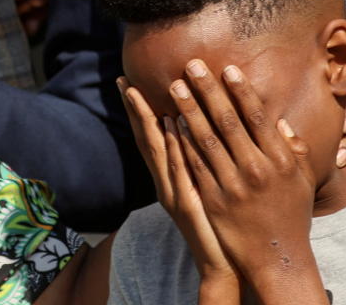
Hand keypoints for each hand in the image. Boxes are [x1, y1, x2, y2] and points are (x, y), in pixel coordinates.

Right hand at [118, 77, 238, 294]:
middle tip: (123, 80)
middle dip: (134, 109)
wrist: (222, 265)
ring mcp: (174, 193)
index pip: (151, 138)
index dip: (139, 111)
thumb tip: (202, 130)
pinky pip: (179, 168)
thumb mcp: (207, 189)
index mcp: (170, 178)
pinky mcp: (189, 204)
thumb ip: (203, 162)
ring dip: (148, 120)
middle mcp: (165, 183)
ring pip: (158, 150)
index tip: (129, 82)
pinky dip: (172, 146)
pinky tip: (169, 125)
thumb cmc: (221, 226)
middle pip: (145, 139)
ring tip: (139, 93)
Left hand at [169, 60, 327, 304]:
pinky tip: (171, 122)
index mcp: (279, 160)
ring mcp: (232, 185)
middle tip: (191, 66)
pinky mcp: (212, 199)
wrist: (276, 256)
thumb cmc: (291, 214)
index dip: (240, 91)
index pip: (256, 117)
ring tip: (175, 87)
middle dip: (207, 90)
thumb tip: (278, 120)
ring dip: (188, 110)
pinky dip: (182, 141)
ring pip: (205, 139)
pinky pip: (194, 164)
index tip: (226, 69)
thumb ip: (293, 148)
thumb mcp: (301, 179)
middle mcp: (256, 169)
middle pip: (226, 121)